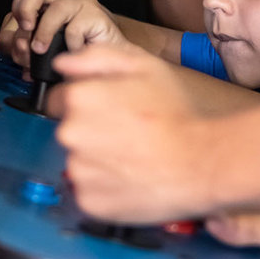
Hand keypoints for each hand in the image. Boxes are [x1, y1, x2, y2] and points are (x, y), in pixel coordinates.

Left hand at [0, 0, 123, 71]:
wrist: (115, 61)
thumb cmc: (80, 55)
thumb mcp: (46, 53)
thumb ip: (28, 51)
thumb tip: (18, 53)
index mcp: (49, 5)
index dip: (11, 21)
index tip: (12, 43)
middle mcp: (65, 0)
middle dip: (24, 8)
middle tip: (25, 31)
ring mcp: (83, 5)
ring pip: (57, 5)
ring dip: (44, 31)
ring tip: (41, 50)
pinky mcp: (97, 16)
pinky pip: (76, 26)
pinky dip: (70, 43)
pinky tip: (73, 51)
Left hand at [53, 43, 212, 222]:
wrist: (200, 162)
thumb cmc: (175, 114)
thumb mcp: (144, 67)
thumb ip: (96, 57)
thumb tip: (61, 64)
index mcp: (79, 98)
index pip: (59, 100)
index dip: (87, 102)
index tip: (111, 110)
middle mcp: (70, 134)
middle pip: (71, 131)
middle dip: (92, 131)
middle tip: (129, 134)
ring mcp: (78, 171)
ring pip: (81, 162)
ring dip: (99, 160)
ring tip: (134, 157)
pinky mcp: (89, 201)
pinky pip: (90, 191)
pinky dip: (106, 188)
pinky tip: (132, 178)